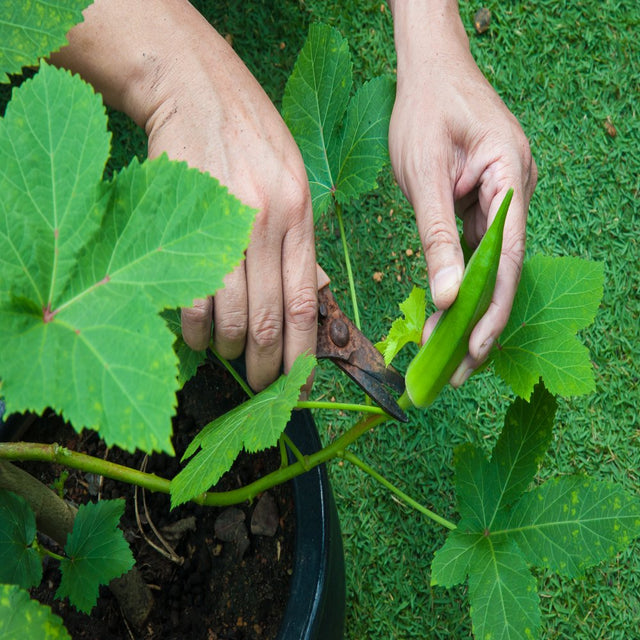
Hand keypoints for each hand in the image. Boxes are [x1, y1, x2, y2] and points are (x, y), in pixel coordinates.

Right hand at [151, 35, 316, 391]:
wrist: (199, 92)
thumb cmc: (252, 141)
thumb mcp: (294, 184)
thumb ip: (300, 243)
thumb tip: (304, 303)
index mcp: (300, 219)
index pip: (304, 306)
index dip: (302, 355)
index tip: (299, 383)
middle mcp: (269, 226)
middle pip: (269, 320)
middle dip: (265, 366)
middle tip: (261, 386)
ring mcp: (228, 226)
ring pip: (231, 315)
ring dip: (229, 348)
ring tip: (228, 354)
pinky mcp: (188, 224)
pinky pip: (193, 297)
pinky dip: (196, 327)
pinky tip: (199, 334)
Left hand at [389, 2, 536, 384]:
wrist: (426, 69)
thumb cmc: (424, 109)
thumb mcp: (423, 174)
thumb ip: (437, 237)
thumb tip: (446, 297)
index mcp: (510, 179)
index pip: (506, 258)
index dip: (491, 310)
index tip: (472, 352)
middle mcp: (513, 193)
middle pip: (501, 270)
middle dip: (479, 321)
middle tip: (456, 370)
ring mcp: (499, 199)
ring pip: (487, 265)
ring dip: (466, 307)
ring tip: (444, 352)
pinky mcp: (480, 203)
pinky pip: (473, 250)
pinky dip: (457, 281)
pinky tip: (441, 312)